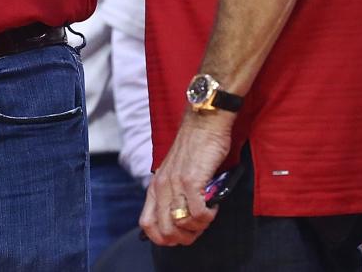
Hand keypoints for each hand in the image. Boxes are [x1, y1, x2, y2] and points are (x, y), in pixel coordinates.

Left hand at [140, 110, 232, 245]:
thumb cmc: (195, 148)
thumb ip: (173, 194)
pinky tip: (213, 206)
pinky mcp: (191, 180)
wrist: (203, 122)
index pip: (147, 225)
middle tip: (198, 227)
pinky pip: (197, 213)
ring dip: (198, 227)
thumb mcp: (175, 173)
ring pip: (180, 224)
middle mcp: (161, 187)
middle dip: (184, 237)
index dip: (163, 239)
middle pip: (164, 231)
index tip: (181, 235)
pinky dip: (208, 217)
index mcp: (155, 187)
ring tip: (207, 215)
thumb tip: (181, 220)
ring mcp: (175, 183)